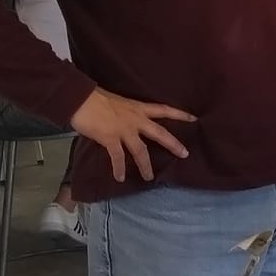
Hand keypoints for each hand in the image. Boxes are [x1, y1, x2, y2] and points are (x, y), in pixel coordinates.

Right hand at [70, 88, 194, 182]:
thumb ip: (125, 113)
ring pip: (140, 150)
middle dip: (173, 144)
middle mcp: (135, 119)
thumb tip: (124, 122)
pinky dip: (119, 168)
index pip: (164, 109)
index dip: (179, 114)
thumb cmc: (96, 98)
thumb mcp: (118, 102)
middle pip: (160, 133)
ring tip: (149, 177)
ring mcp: (124, 129)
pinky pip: (118, 157)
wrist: (81, 98)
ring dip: (145, 165)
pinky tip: (119, 178)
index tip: (194, 118)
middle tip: (185, 154)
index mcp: (138, 108)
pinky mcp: (110, 138)